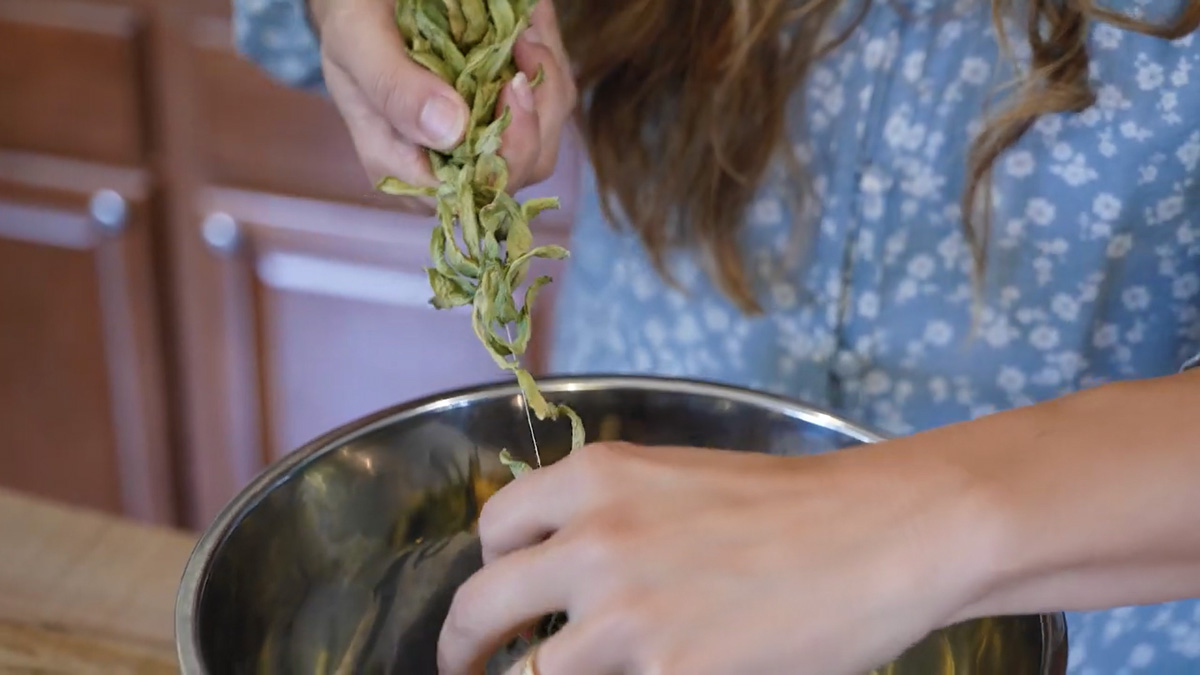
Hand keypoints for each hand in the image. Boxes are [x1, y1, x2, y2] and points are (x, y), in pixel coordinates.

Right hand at [308, 0, 576, 207]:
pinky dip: (548, 68)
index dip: (506, 149)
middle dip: (536, 110)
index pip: (472, 188)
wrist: (366, 1)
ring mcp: (481, 142)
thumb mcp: (358, 45)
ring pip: (545, 138)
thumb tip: (450, 133)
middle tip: (524, 45)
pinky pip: (548, 106)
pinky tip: (529, 29)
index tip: (512, 84)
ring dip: (547, 83)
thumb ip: (394, 89)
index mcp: (404, 167)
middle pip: (520, 168)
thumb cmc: (354, 23)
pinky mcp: (504, 116)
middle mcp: (448, 165)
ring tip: (525, 32)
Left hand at [437, 441, 994, 674]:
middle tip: (463, 670)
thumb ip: (613, 516)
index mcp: (597, 478)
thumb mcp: (682, 480)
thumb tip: (566, 570)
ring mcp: (625, 613)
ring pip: (531, 673)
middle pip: (480, 606)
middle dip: (460, 647)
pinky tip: (652, 674)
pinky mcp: (668, 671)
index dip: (489, 568)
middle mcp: (594, 539)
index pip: (495, 528)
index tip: (496, 598)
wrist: (883, 532)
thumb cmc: (796, 505)